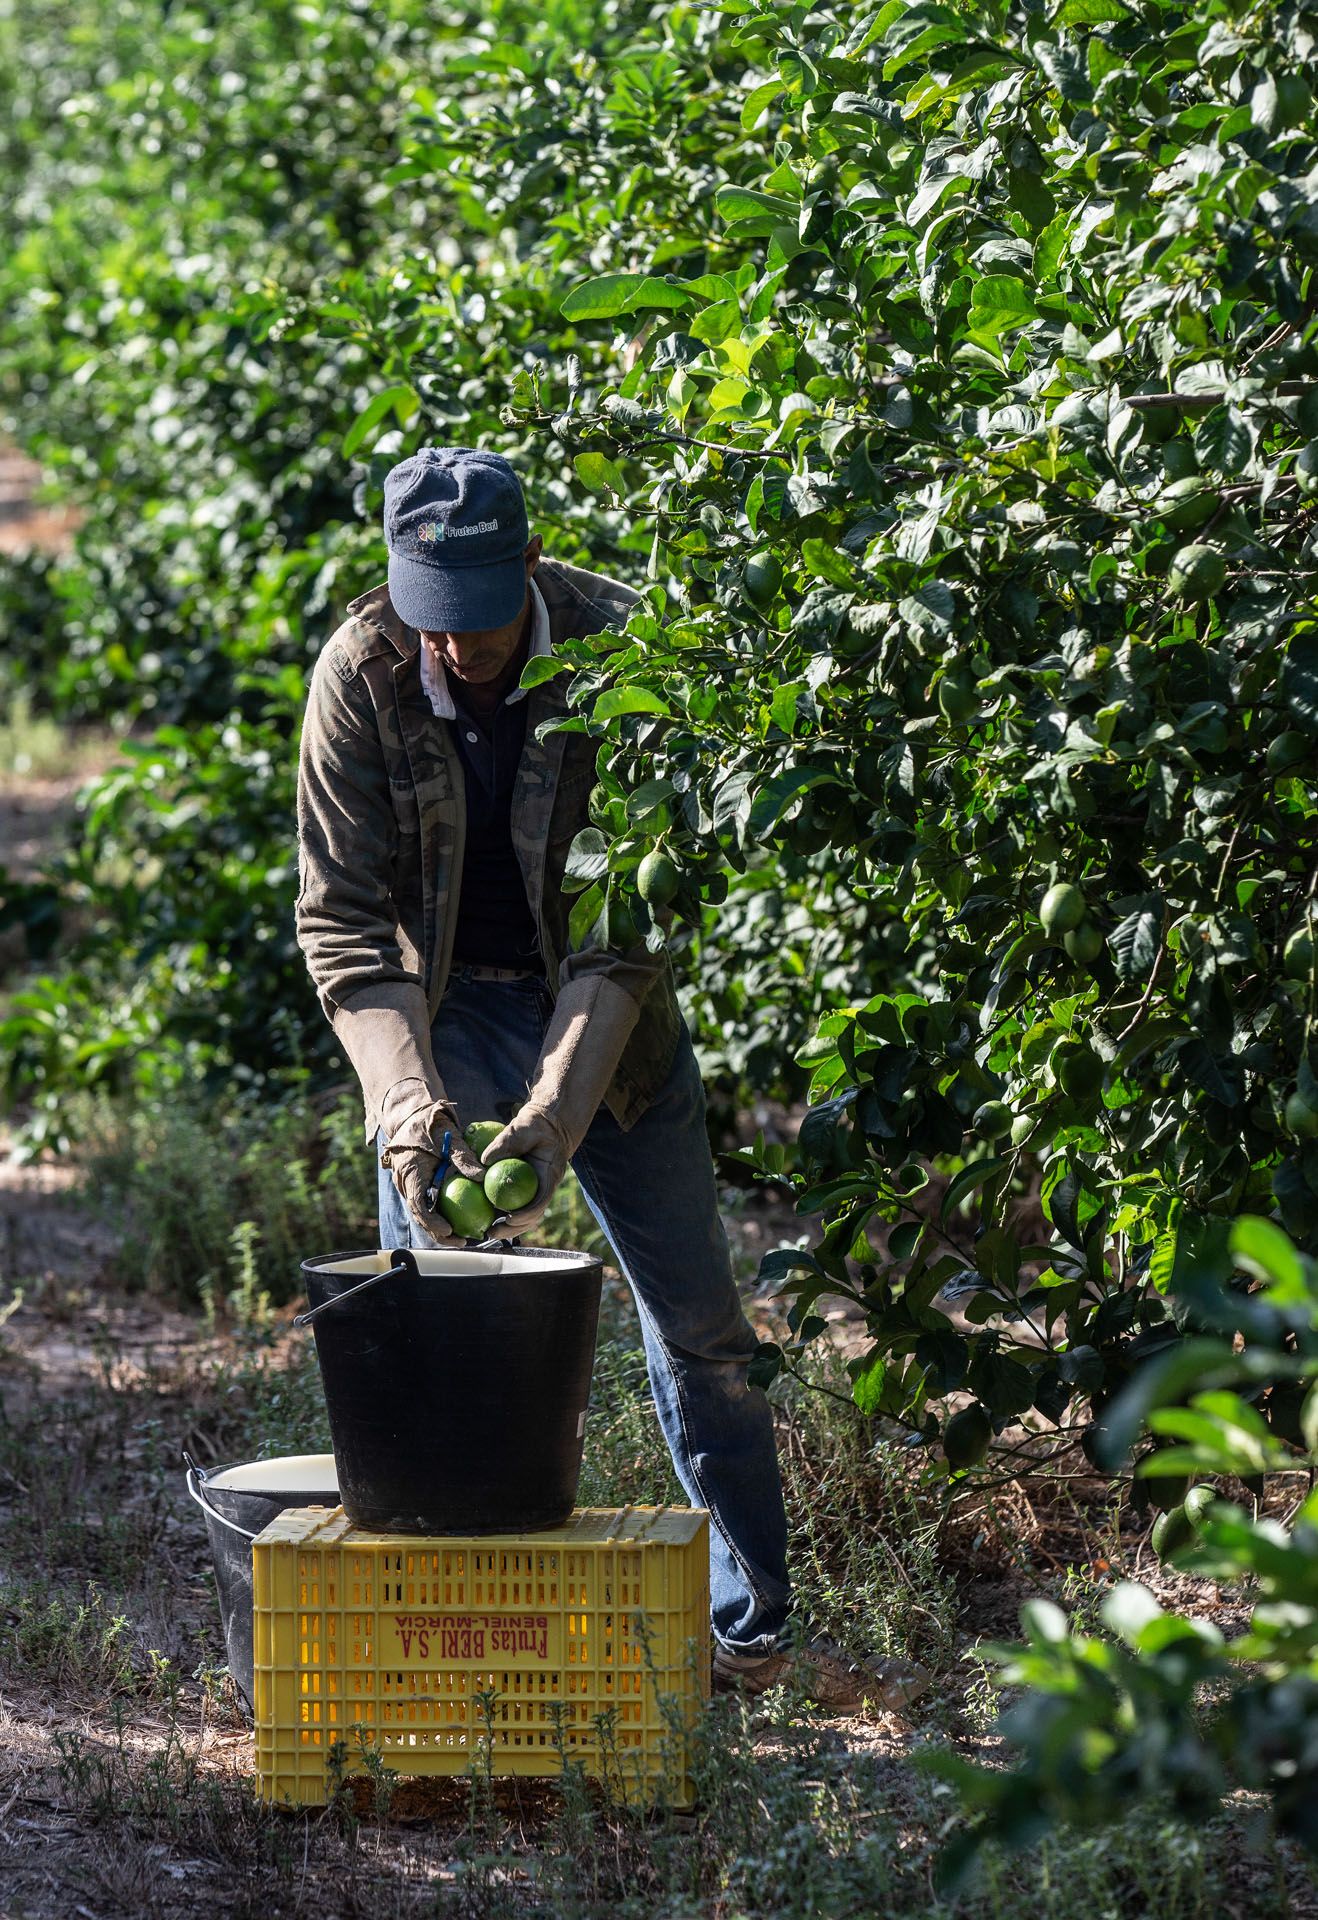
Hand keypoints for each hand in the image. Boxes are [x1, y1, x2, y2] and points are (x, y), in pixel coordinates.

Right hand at [380, 1102, 483, 1244]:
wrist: (411, 1114)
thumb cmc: (430, 1122)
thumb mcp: (449, 1135)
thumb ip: (463, 1156)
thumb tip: (483, 1175)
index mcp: (411, 1171)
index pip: (418, 1204)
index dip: (432, 1221)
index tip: (449, 1231)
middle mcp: (405, 1182)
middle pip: (419, 1215)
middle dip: (437, 1232)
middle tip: (461, 1241)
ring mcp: (408, 1183)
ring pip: (421, 1212)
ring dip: (438, 1227)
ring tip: (461, 1237)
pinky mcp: (415, 1183)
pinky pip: (425, 1203)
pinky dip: (438, 1214)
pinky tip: (457, 1220)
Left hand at [481, 1103, 570, 1239]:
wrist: (545, 1126)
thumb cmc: (535, 1125)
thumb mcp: (522, 1128)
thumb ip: (506, 1142)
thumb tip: (484, 1159)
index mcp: (549, 1174)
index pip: (541, 1201)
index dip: (526, 1214)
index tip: (508, 1218)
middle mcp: (545, 1187)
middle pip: (533, 1216)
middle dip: (514, 1229)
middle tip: (492, 1232)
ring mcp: (537, 1190)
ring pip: (526, 1217)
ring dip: (510, 1228)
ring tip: (489, 1232)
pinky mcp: (527, 1190)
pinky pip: (517, 1207)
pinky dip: (505, 1216)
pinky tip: (489, 1219)